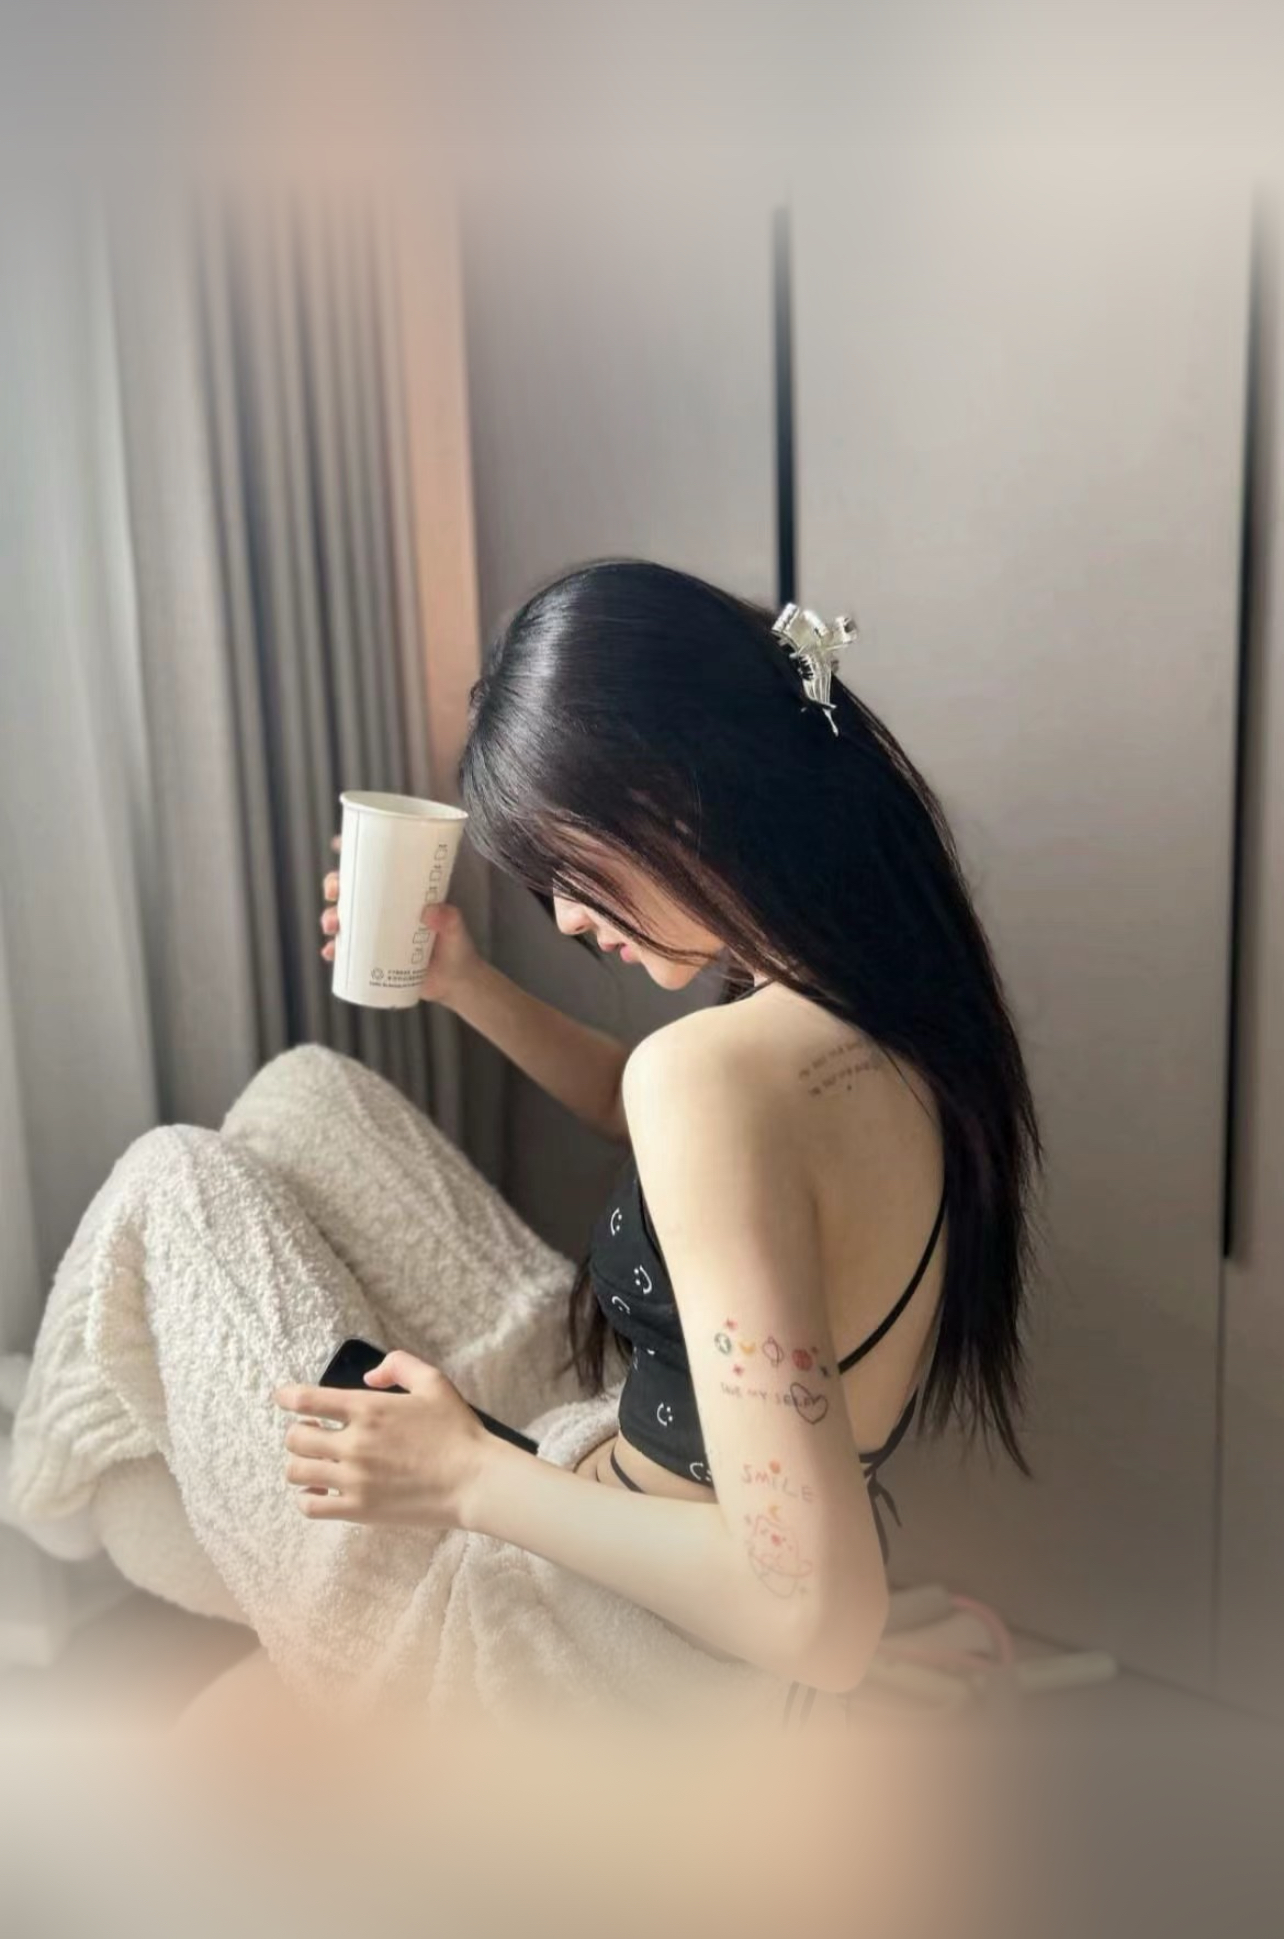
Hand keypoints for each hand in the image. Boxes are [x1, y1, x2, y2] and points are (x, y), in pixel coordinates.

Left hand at [273, 1352, 490, 1529]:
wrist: (474, 1480)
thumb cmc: (457, 1430)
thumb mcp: (433, 1382)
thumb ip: (399, 1365)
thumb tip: (370, 1375)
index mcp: (368, 1409)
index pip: (306, 1401)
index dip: (286, 1397)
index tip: (283, 1397)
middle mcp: (354, 1444)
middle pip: (294, 1438)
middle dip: (298, 1433)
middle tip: (313, 1433)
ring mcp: (354, 1480)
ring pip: (296, 1472)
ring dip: (300, 1464)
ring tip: (316, 1463)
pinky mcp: (359, 1510)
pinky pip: (310, 1507)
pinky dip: (307, 1498)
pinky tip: (320, 1490)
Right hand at [319, 832, 480, 1004]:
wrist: (455, 983)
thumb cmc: (457, 948)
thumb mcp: (456, 929)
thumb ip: (450, 919)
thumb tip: (431, 911)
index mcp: (402, 894)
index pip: (375, 868)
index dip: (354, 854)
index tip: (340, 845)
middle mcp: (384, 911)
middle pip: (350, 890)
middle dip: (334, 885)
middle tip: (334, 892)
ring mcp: (375, 934)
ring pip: (342, 919)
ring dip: (329, 918)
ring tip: (333, 926)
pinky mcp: (371, 959)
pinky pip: (345, 952)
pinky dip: (334, 951)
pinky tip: (330, 952)